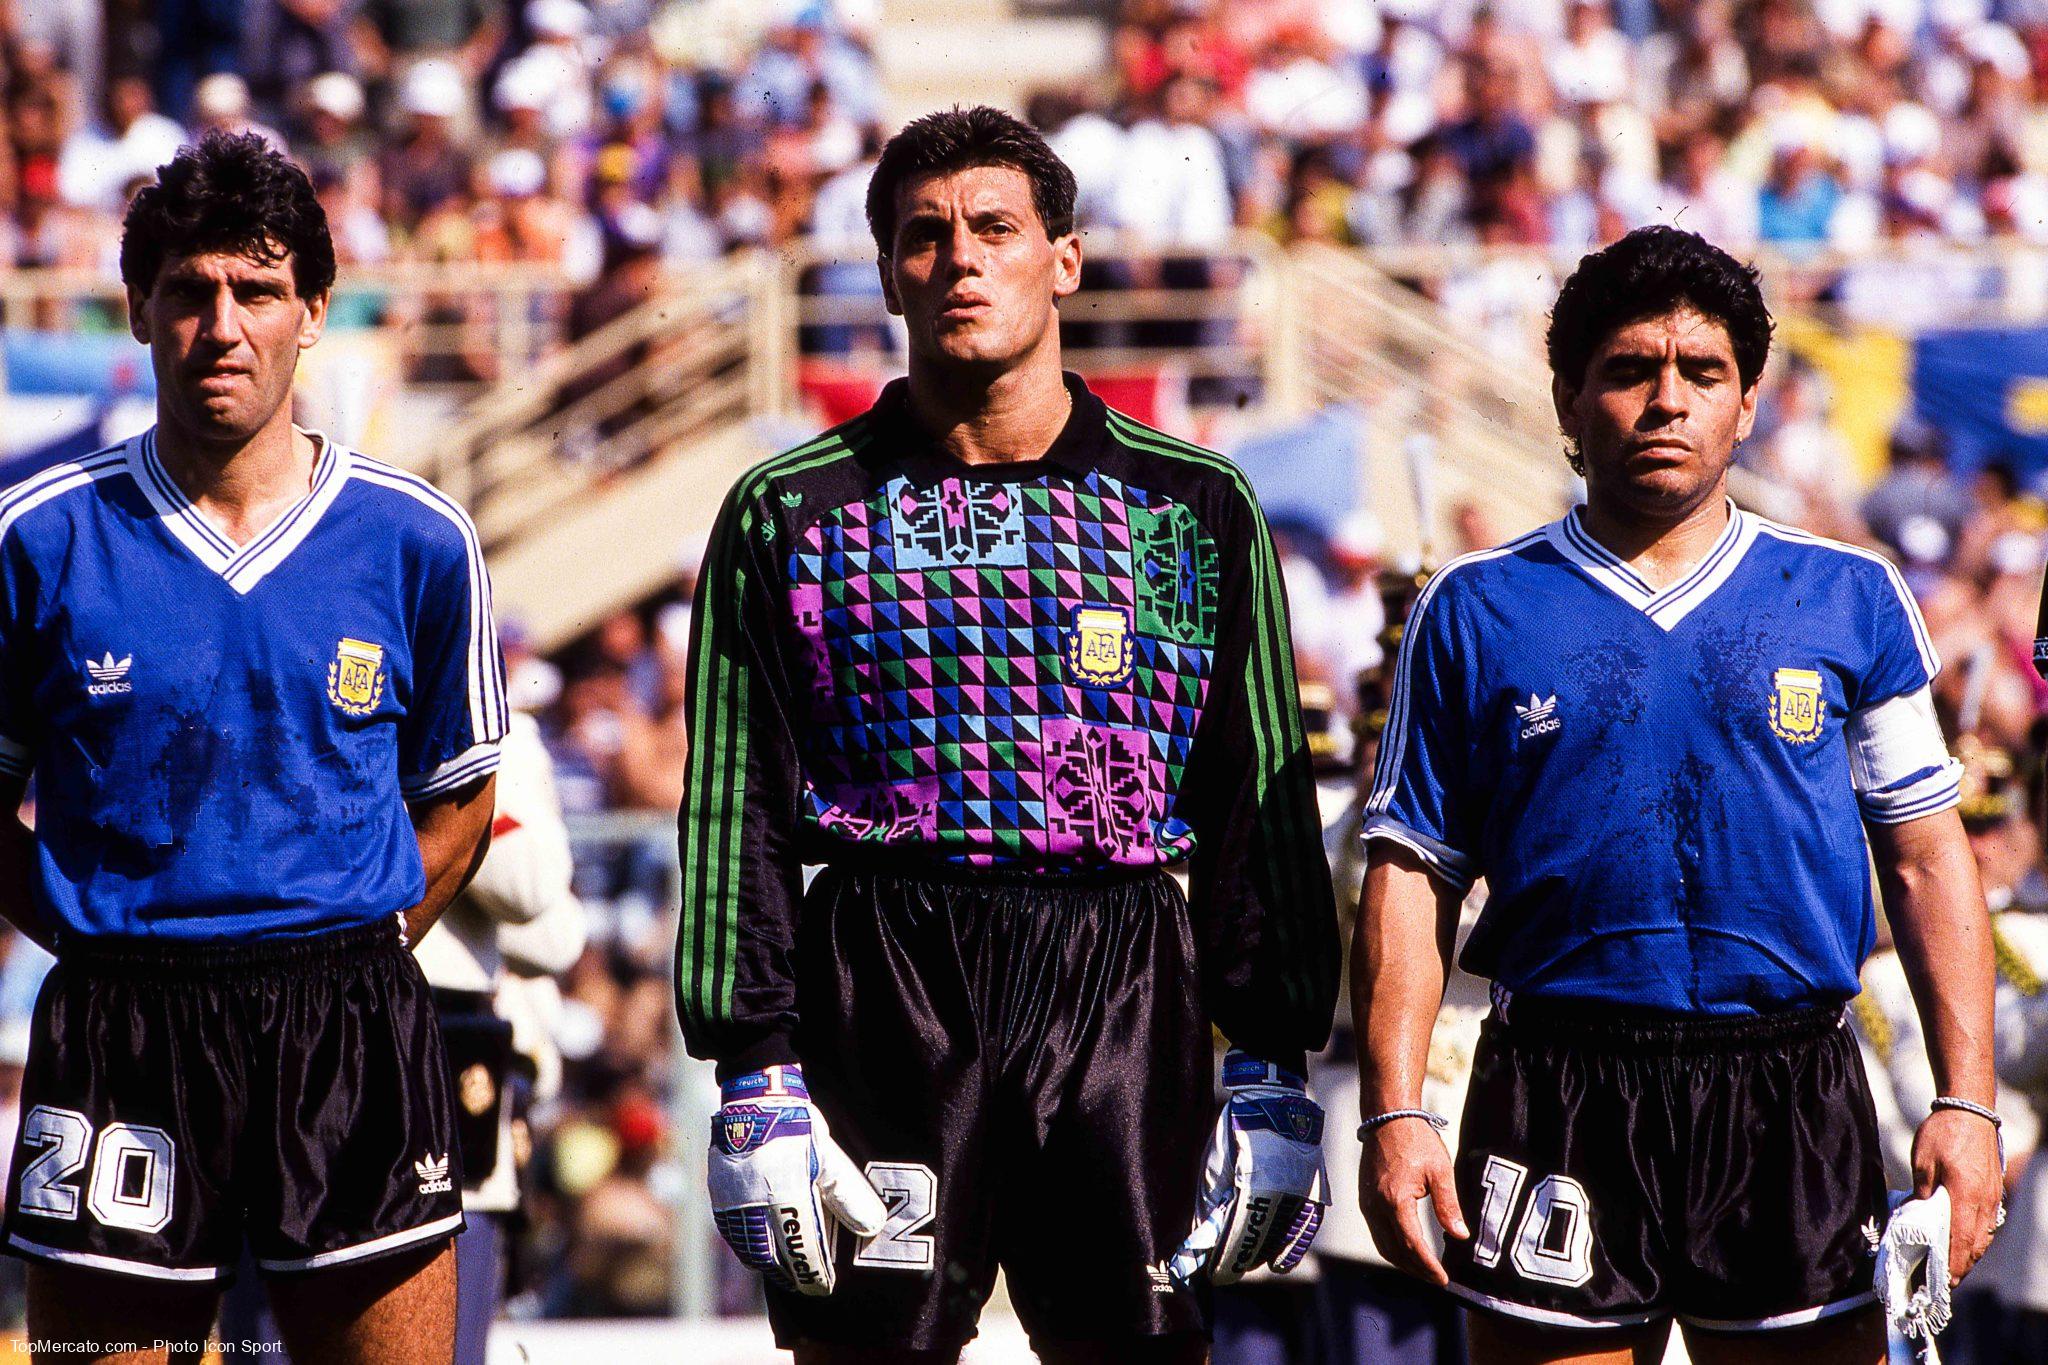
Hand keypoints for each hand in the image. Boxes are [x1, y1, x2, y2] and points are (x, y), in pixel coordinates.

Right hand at [707, 1064, 887, 1295]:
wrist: (753, 1100)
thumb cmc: (797, 1127)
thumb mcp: (829, 1159)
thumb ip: (848, 1196)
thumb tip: (871, 1226)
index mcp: (787, 1196)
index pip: (803, 1248)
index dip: (814, 1271)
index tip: (824, 1285)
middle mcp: (757, 1204)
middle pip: (775, 1256)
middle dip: (792, 1275)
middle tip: (806, 1284)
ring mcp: (734, 1202)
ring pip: (750, 1249)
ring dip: (769, 1265)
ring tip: (785, 1273)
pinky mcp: (719, 1195)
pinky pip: (733, 1232)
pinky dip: (748, 1247)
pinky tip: (758, 1249)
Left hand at [1167, 1051, 1329, 1286]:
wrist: (1274, 1101)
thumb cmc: (1235, 1130)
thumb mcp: (1215, 1165)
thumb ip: (1210, 1204)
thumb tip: (1204, 1238)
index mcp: (1253, 1187)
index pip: (1238, 1237)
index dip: (1225, 1260)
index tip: (1214, 1274)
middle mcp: (1282, 1196)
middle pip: (1261, 1243)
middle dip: (1240, 1259)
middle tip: (1224, 1270)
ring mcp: (1302, 1194)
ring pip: (1284, 1240)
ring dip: (1263, 1255)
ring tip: (1246, 1262)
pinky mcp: (1314, 1191)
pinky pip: (1305, 1229)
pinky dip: (1292, 1248)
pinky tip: (1278, 1262)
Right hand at [1357, 1114, 1467, 1285]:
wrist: (1388, 1117)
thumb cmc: (1416, 1140)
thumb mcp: (1440, 1171)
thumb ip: (1448, 1205)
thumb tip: (1460, 1235)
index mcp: (1395, 1201)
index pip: (1412, 1245)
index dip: (1428, 1266)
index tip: (1443, 1279)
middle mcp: (1375, 1206)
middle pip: (1394, 1251)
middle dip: (1416, 1270)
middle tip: (1436, 1279)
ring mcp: (1367, 1204)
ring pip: (1382, 1245)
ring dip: (1403, 1262)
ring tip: (1424, 1269)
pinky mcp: (1365, 1199)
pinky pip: (1377, 1233)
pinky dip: (1392, 1247)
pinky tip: (1407, 1248)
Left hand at [1910, 1107, 2003, 1282]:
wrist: (1970, 1111)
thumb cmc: (1942, 1133)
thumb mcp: (1922, 1162)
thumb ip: (1921, 1192)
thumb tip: (1916, 1216)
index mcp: (1964, 1195)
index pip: (1960, 1240)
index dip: (1953, 1264)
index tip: (1946, 1282)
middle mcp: (1984, 1201)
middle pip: (1975, 1244)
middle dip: (1962, 1265)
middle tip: (1946, 1281)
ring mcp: (1993, 1197)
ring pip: (1984, 1235)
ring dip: (1970, 1253)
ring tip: (1954, 1266)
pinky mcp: (1995, 1191)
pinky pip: (1988, 1223)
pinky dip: (1977, 1237)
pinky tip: (1966, 1241)